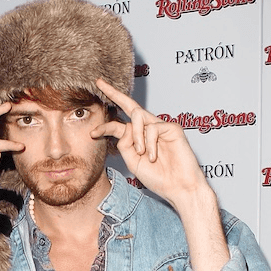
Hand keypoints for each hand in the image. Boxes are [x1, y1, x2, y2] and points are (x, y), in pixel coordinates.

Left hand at [90, 78, 210, 211]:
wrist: (178, 187)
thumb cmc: (158, 177)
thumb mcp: (133, 161)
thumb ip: (125, 144)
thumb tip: (120, 127)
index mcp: (139, 137)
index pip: (120, 124)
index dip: (105, 125)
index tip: (92, 132)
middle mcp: (149, 128)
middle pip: (130, 106)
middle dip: (114, 93)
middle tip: (99, 82)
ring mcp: (161, 126)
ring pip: (138, 117)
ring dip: (136, 137)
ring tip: (142, 153)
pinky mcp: (173, 127)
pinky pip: (152, 128)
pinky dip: (150, 144)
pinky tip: (154, 156)